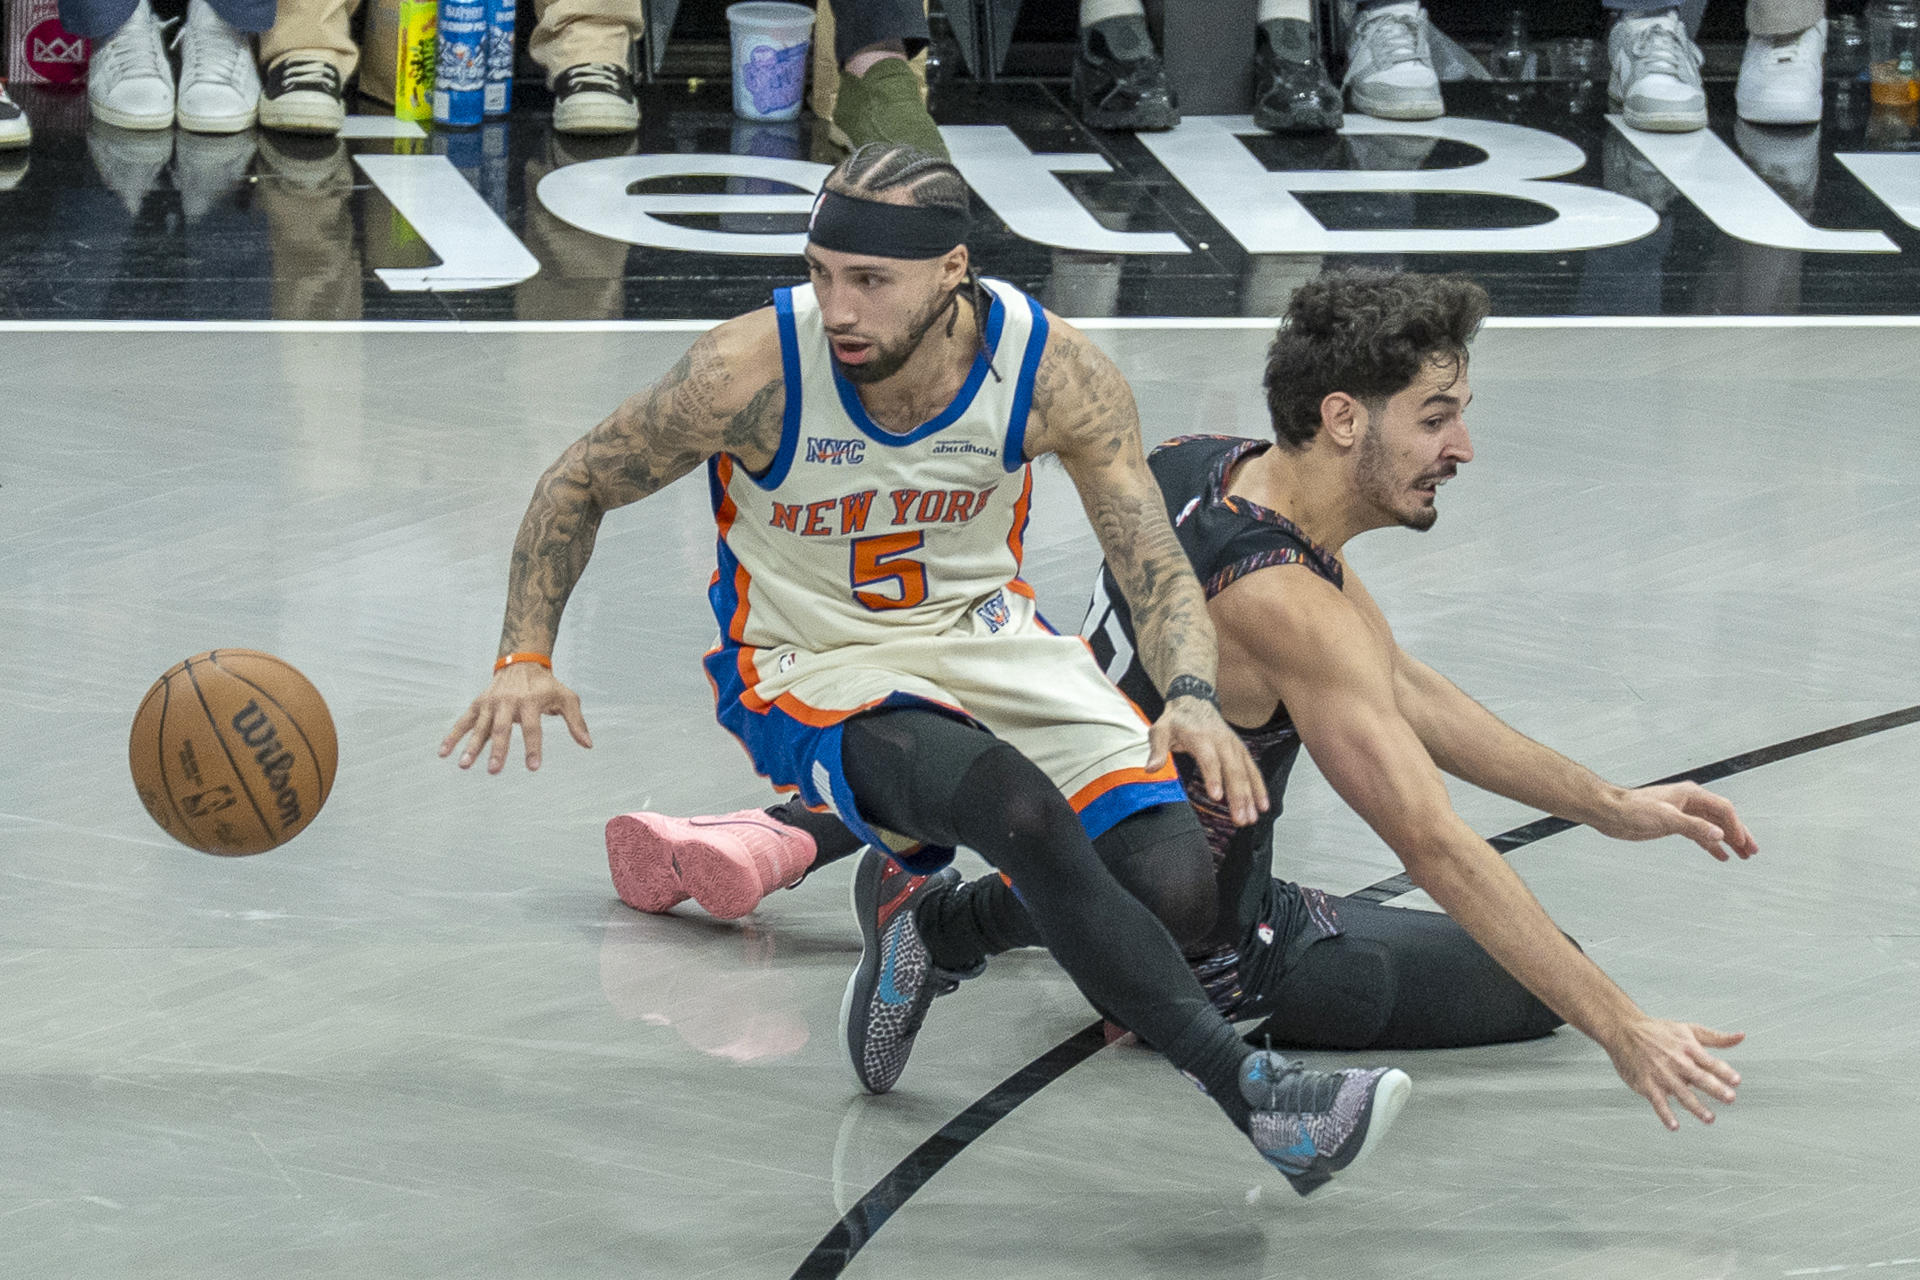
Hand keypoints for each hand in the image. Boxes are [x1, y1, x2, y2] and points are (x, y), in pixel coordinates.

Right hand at [439, 663, 591, 773]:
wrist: (522, 662)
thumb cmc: (546, 685)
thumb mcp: (566, 698)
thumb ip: (576, 721)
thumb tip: (588, 745)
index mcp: (531, 701)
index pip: (533, 728)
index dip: (533, 747)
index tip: (534, 767)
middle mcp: (508, 702)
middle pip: (502, 728)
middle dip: (498, 750)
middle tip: (494, 770)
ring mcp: (491, 703)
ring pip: (480, 727)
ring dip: (471, 746)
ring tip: (464, 765)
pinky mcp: (479, 704)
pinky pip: (464, 721)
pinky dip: (453, 735)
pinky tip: (444, 752)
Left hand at [1147, 696, 1268, 825]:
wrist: (1193, 701)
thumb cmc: (1176, 720)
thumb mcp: (1160, 730)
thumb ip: (1157, 750)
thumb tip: (1151, 769)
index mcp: (1201, 737)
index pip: (1209, 759)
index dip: (1214, 777)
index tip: (1217, 797)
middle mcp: (1222, 741)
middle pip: (1232, 770)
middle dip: (1238, 795)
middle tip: (1239, 818)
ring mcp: (1234, 746)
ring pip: (1246, 772)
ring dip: (1251, 796)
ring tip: (1251, 818)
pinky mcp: (1241, 751)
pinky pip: (1253, 770)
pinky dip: (1259, 788)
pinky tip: (1262, 806)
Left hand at [1592, 782, 1757, 861]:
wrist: (1610, 812)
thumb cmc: (1633, 809)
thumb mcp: (1665, 818)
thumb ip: (1693, 826)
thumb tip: (1719, 834)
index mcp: (1690, 794)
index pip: (1722, 809)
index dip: (1735, 826)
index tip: (1743, 844)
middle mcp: (1689, 802)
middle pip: (1722, 818)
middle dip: (1738, 834)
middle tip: (1752, 851)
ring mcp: (1683, 813)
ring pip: (1712, 827)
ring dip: (1728, 840)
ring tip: (1743, 856)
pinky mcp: (1674, 824)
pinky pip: (1699, 834)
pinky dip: (1711, 844)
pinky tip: (1721, 855)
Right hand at [1604, 1016, 1742, 1129]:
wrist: (1623, 1029)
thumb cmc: (1659, 1031)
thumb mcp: (1689, 1029)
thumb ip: (1716, 1038)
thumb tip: (1741, 1037)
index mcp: (1688, 1048)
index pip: (1710, 1061)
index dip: (1724, 1071)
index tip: (1736, 1081)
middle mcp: (1676, 1061)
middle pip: (1698, 1077)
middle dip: (1714, 1088)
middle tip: (1729, 1098)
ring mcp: (1661, 1074)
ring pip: (1681, 1092)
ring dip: (1696, 1106)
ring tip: (1709, 1118)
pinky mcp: (1647, 1083)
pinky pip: (1658, 1101)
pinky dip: (1665, 1114)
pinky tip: (1674, 1125)